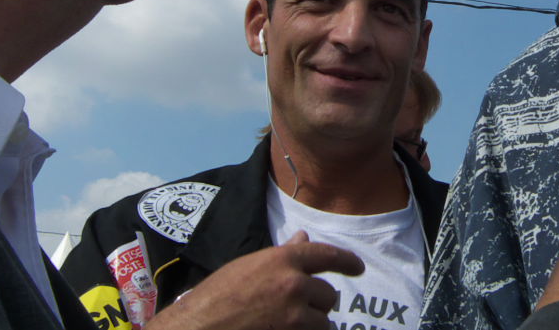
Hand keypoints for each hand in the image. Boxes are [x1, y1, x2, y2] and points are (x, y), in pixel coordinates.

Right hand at [144, 230, 362, 329]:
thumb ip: (282, 255)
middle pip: (328, 295)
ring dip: (312, 324)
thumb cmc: (217, 296)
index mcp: (282, 260)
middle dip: (317, 304)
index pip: (327, 255)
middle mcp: (294, 284)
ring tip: (287, 323)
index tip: (358, 268)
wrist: (201, 327)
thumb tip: (303, 238)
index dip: (347, 261)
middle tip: (295, 309)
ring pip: (324, 321)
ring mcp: (295, 315)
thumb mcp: (248, 267)